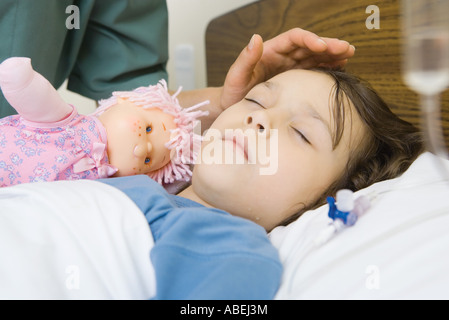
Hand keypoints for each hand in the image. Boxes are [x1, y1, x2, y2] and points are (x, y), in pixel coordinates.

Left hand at [220, 28, 354, 108]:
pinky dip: (327, 67)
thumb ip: (245, 59)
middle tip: (347, 48)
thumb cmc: (233, 93)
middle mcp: (283, 56)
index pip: (294, 39)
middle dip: (328, 45)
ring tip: (349, 54)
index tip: (322, 46)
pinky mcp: (294, 80)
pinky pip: (313, 69)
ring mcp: (290, 67)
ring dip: (332, 54)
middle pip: (309, 45)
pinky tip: (340, 67)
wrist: (234, 108)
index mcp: (271, 51)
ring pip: (315, 56)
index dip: (310, 40)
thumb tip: (256, 38)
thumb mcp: (236, 77)